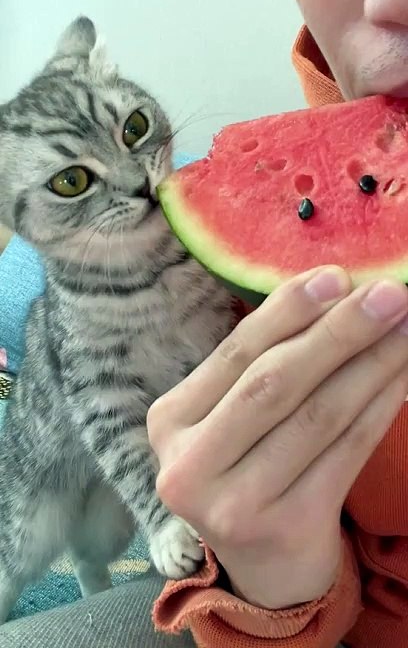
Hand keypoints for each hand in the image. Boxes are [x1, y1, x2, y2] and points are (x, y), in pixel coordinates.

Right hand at [148, 266, 407, 608]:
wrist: (261, 568)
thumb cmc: (244, 470)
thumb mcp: (228, 419)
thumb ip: (257, 366)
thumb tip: (328, 292)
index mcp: (169, 422)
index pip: (235, 354)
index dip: (288, 312)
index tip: (336, 276)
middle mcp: (190, 465)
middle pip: (274, 383)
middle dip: (337, 333)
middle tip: (387, 294)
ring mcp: (236, 503)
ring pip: (318, 415)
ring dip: (370, 364)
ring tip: (404, 327)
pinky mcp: (288, 527)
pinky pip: (347, 451)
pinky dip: (380, 406)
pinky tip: (402, 375)